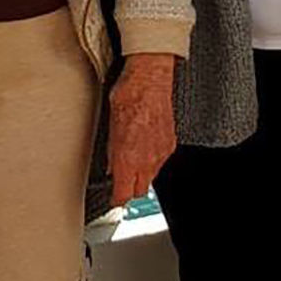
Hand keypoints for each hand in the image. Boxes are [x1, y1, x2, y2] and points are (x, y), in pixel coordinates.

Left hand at [108, 53, 176, 205]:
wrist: (150, 80)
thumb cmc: (127, 96)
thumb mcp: (110, 126)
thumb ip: (112, 152)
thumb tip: (111, 165)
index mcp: (128, 158)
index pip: (123, 193)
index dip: (117, 199)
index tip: (113, 199)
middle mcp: (147, 160)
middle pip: (139, 190)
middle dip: (129, 190)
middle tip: (119, 184)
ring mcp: (160, 153)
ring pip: (150, 176)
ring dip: (140, 174)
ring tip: (130, 162)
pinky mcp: (170, 144)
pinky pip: (160, 161)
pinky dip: (151, 160)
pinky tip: (143, 149)